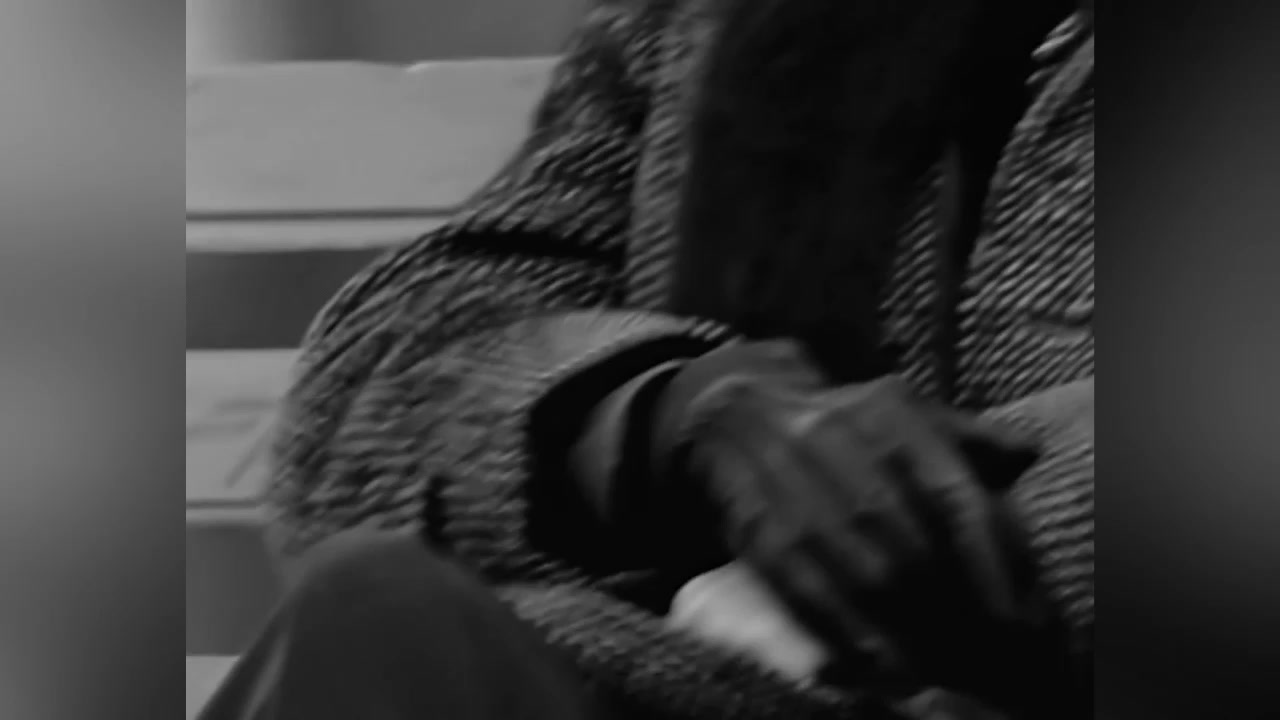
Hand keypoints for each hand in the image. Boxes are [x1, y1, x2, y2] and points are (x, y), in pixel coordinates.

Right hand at [660, 345, 1045, 693]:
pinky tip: (872, 660)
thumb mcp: (904, 414)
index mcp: (888, 413)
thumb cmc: (841, 426)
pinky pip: (801, 584)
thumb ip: (968, 438)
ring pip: (857, 567)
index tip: (1019, 610)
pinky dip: (840, 627)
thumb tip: (1029, 453)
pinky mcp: (754, 524)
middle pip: (908, 539)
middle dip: (952, 604)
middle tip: (986, 654)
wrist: (734, 416)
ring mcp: (789, 483)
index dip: (990, 555)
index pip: (953, 491)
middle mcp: (837, 441)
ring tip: (941, 667)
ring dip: (904, 626)